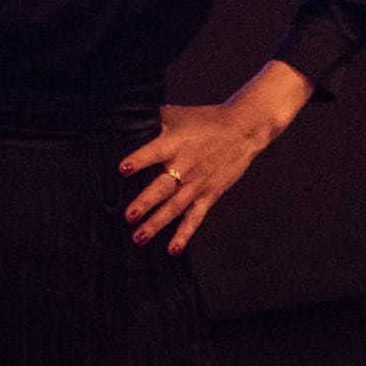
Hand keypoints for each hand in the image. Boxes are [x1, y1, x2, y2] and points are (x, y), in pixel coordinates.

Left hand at [118, 62, 313, 254]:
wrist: (242, 130)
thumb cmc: (207, 120)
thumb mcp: (178, 115)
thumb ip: (153, 120)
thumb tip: (126, 119)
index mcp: (175, 143)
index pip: (153, 152)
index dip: (138, 160)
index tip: (122, 170)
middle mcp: (185, 165)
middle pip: (163, 187)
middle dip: (145, 202)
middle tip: (128, 216)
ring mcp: (198, 183)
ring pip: (175, 207)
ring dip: (156, 223)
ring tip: (138, 237)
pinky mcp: (209, 195)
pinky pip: (195, 218)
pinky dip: (184, 235)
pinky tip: (172, 250)